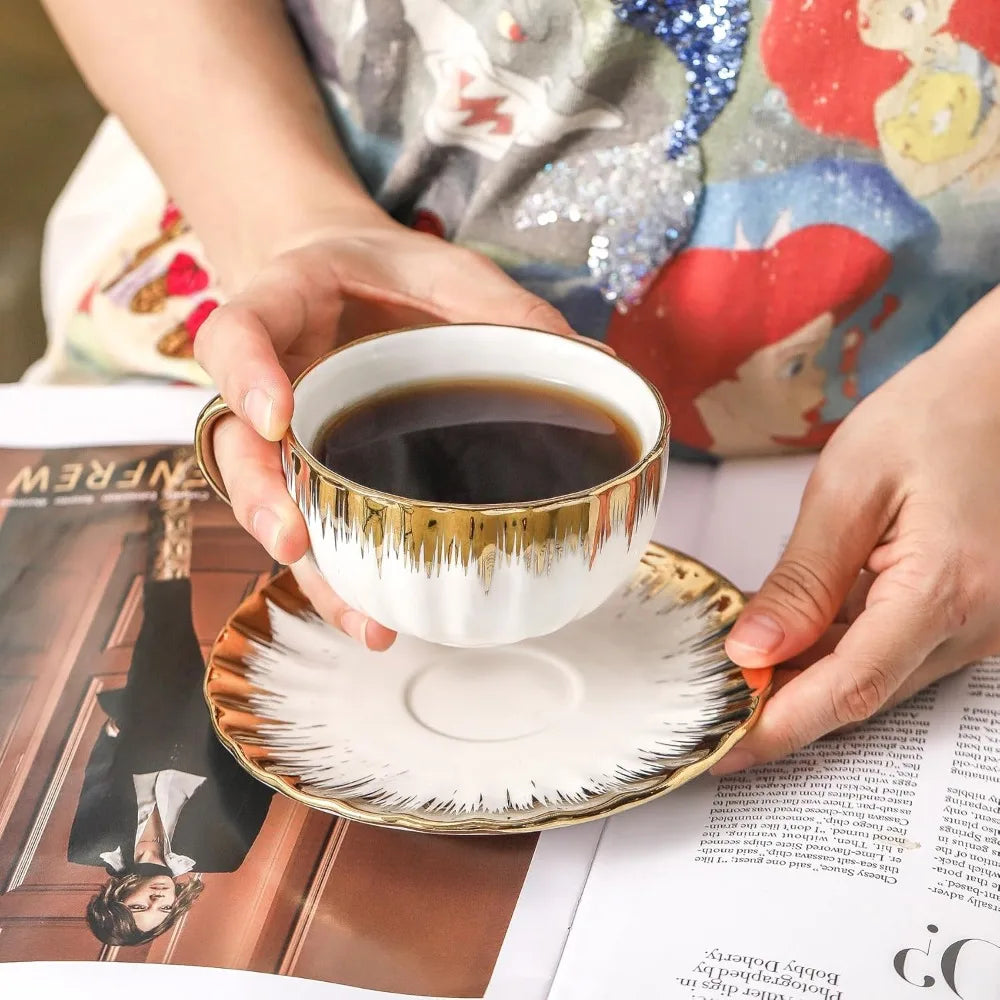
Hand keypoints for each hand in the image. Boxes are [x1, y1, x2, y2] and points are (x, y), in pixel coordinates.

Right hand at [194, 215, 577, 648]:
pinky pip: (314, 520)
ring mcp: (285, 432)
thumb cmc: (390, 274)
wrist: (349, 281)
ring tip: (363, 618)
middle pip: (233, 444)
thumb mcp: (446, 270)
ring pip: (268, 502)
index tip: (276, 416)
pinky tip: (381, 615)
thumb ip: (500, 306)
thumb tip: (590, 359)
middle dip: (261, 497)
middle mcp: (269, 379)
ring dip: (309, 565)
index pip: (235, 334)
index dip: (244, 375)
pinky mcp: (314, 469)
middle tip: (294, 541)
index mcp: (282, 305)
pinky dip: (341, 573)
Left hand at [714, 288, 999, 772]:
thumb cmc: (937, 415)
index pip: (847, 689)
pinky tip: (792, 641)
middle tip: (710, 714)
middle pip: (862, 694)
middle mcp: (975, 623)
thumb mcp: (851, 486)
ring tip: (737, 678)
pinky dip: (841, 654)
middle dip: (782, 712)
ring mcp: (982, 623)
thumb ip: (804, 577)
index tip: (720, 750)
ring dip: (808, 683)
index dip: (777, 728)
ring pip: (879, 678)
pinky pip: (899, 651)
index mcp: (944, 590)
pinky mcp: (974, 611)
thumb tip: (754, 650)